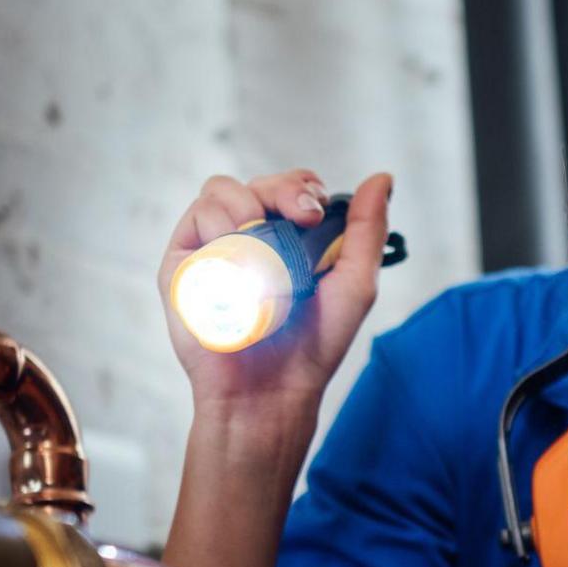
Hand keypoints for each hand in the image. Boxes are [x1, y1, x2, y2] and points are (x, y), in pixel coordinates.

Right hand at [158, 169, 393, 415]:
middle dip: (284, 189)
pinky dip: (217, 223)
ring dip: (247, 203)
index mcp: (288, 240)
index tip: (317, 213)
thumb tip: (383, 178)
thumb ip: (368, 230)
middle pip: (260, 183)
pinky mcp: (184, 262)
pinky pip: (195, 216)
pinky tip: (233, 250)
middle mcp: (250, 239)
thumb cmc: (313, 345)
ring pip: (222, 191)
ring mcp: (215, 248)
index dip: (304, 187)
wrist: (271, 387)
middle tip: (302, 217)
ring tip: (261, 241)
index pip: (292, 188)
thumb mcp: (354, 284)